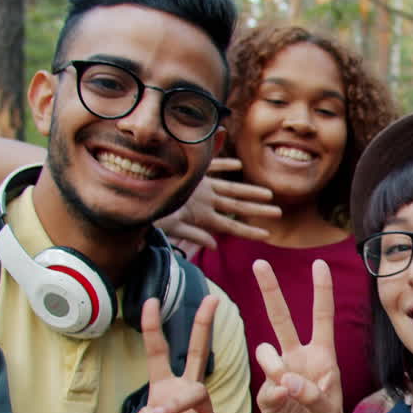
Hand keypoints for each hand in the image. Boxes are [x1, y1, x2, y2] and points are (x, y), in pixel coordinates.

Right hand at [157, 158, 281, 252]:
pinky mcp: (191, 173)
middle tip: (279, 213)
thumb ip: (194, 234)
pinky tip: (238, 165)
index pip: (232, 225)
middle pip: (238, 206)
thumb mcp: (171, 226)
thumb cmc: (149, 213)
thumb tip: (214, 247)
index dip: (249, 230)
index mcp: (202, 216)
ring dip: (250, 191)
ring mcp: (200, 187)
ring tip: (269, 194)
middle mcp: (205, 202)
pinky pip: (211, 167)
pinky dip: (224, 165)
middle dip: (258, 210)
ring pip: (231, 189)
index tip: (267, 236)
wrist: (134, 193)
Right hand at [253, 259, 346, 412]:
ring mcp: (279, 375)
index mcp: (322, 357)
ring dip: (275, 366)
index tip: (319, 263)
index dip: (321, 291)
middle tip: (260, 263)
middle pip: (282, 319)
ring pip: (266, 351)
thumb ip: (311, 394)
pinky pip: (264, 386)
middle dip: (271, 291)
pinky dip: (275, 396)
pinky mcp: (265, 394)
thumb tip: (285, 379)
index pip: (321, 318)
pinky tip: (285, 406)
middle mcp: (299, 360)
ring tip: (290, 389)